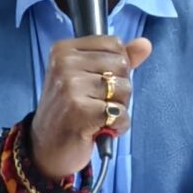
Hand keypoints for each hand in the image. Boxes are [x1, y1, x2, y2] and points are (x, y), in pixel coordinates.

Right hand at [28, 36, 151, 181]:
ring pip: (124, 89)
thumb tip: (145, 44)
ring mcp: (70, 87)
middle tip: (97, 103)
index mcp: (64, 50)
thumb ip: (117, 59)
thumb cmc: (69, 111)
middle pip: (122, 66)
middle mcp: (64, 64)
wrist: (47, 147)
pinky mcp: (80, 111)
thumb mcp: (87, 78)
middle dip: (119, 89)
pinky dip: (118, 126)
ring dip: (119, 108)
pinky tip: (101, 129)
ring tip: (98, 116)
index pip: (114, 44)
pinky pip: (121, 114)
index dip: (117, 67)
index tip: (97, 83)